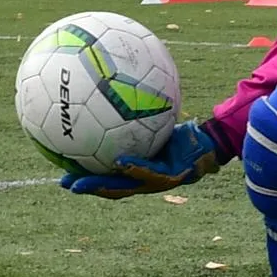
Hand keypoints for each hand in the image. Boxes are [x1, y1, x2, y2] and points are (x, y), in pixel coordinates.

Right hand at [58, 119, 225, 198]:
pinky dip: (133, 168)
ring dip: (103, 185)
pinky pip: (149, 172)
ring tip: (82, 181)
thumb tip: (114, 90)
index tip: (64, 172)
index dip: (87, 178)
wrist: (212, 142)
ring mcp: (158, 180)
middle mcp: (146, 179)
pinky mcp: (172, 175)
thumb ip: (136, 113)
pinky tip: (119, 162)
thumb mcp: (157, 122)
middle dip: (88, 186)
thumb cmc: (184, 133)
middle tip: (64, 183)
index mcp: (139, 170)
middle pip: (111, 187)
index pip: (107, 177)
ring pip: (126, 186)